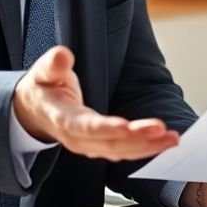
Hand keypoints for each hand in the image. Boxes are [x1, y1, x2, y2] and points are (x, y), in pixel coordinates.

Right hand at [11, 46, 178, 159]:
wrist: (34, 110)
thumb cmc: (43, 88)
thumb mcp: (43, 71)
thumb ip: (53, 64)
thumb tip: (63, 55)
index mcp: (62, 118)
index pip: (85, 127)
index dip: (106, 128)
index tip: (127, 127)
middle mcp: (76, 138)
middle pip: (109, 143)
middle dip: (137, 139)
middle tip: (163, 131)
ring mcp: (88, 146)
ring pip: (119, 152)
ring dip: (147, 147)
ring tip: (171, 139)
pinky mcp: (99, 147)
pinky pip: (123, 152)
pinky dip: (144, 149)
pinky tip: (162, 143)